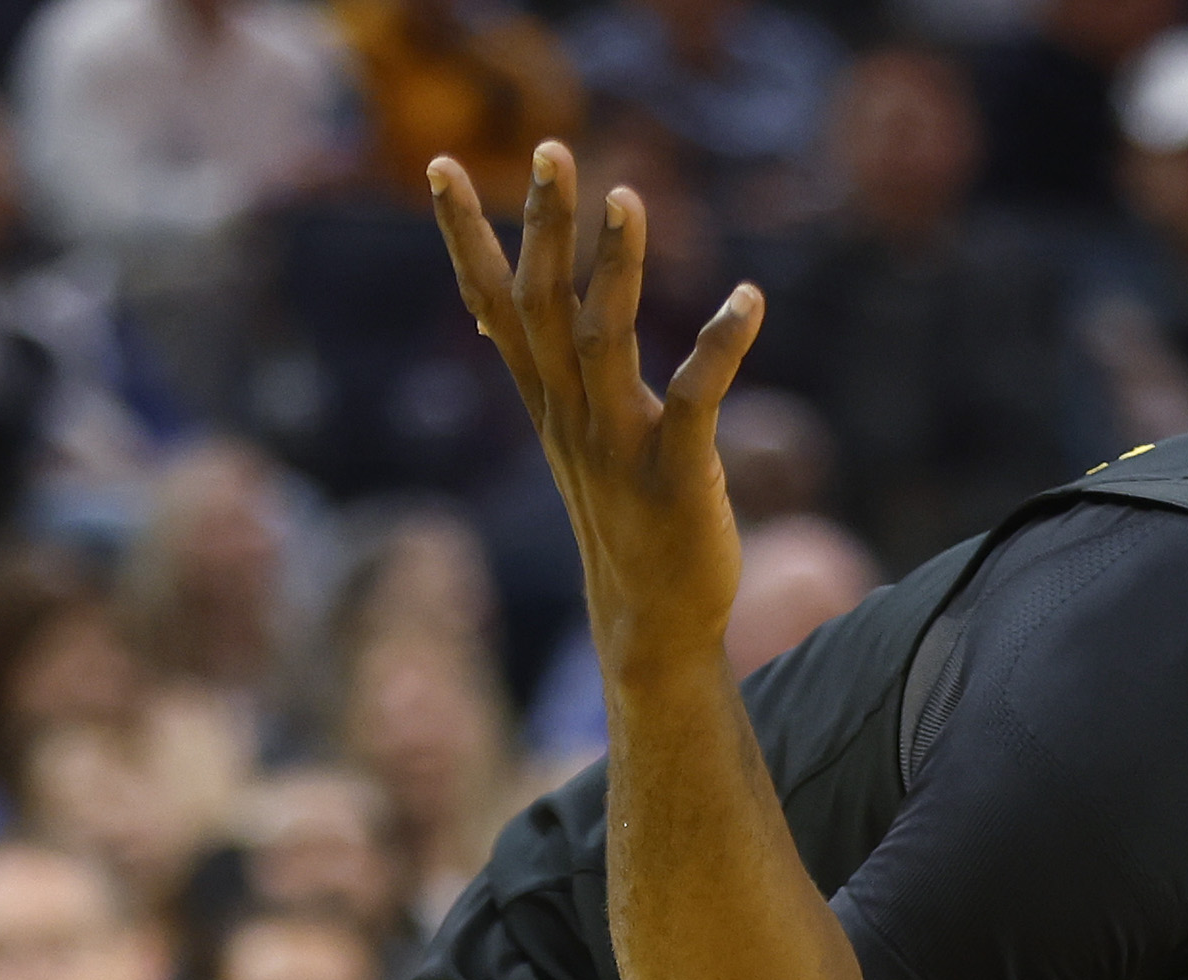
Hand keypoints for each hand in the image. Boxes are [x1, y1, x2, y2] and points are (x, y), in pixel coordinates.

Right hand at [427, 141, 758, 676]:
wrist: (653, 625)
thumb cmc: (625, 523)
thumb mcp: (574, 438)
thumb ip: (545, 370)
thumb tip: (494, 314)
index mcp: (547, 401)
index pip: (493, 303)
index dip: (465, 235)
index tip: (440, 164)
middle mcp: (572, 415)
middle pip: (543, 304)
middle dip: (543, 224)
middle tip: (552, 146)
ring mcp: (620, 446)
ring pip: (604, 341)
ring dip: (615, 268)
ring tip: (627, 197)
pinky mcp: (676, 474)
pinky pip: (698, 398)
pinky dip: (721, 346)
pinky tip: (748, 298)